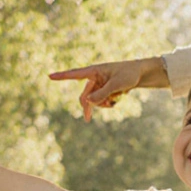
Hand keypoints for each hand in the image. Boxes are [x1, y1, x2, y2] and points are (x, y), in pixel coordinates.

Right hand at [49, 57, 164, 120]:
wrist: (141, 74)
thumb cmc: (129, 74)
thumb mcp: (116, 84)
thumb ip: (102, 93)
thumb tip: (87, 102)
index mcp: (94, 71)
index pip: (75, 74)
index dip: (62, 76)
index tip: (49, 76)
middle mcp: (95, 78)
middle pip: (85, 95)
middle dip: (89, 106)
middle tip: (87, 120)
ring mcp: (100, 85)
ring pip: (94, 101)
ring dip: (103, 104)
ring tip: (114, 101)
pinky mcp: (105, 90)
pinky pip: (102, 101)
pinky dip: (108, 103)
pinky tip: (117, 99)